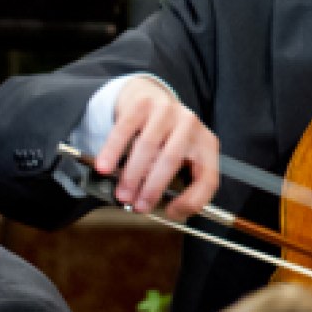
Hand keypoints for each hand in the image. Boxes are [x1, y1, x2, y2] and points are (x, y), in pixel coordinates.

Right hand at [95, 77, 219, 219]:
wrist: (150, 98)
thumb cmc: (165, 137)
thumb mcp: (182, 158)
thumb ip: (176, 182)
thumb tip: (163, 209)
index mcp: (206, 144)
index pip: (207, 178)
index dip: (191, 200)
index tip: (171, 213)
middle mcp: (191, 125)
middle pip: (172, 160)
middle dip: (152, 188)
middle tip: (137, 206)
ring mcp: (166, 111)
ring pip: (148, 146)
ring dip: (132, 175)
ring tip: (122, 194)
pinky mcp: (142, 104)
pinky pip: (124, 130)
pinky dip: (112, 152)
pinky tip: (104, 167)